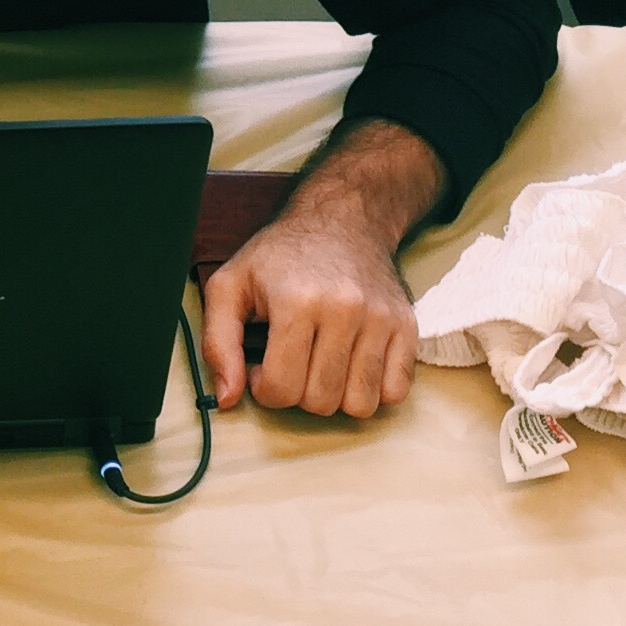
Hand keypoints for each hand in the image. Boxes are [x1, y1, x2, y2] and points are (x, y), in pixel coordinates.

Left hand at [198, 123, 439, 417]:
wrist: (341, 220)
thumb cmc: (281, 256)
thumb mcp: (230, 285)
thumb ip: (218, 343)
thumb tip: (228, 398)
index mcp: (296, 301)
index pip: (281, 389)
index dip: (263, 388)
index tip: (263, 366)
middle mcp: (344, 310)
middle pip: (321, 402)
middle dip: (298, 392)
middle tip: (292, 361)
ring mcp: (381, 320)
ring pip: (361, 405)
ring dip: (336, 396)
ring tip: (321, 364)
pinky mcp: (406, 327)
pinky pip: (396, 393)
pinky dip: (373, 391)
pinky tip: (351, 365)